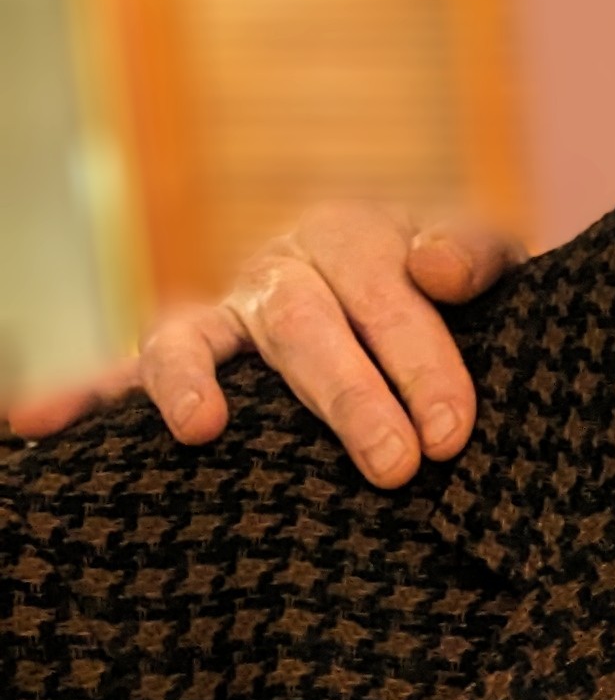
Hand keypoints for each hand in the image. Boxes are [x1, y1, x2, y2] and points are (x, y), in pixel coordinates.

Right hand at [91, 204, 508, 484]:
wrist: (421, 279)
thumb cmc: (457, 287)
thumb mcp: (484, 260)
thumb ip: (474, 256)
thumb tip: (434, 268)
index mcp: (354, 236)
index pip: (384, 294)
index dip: (419, 362)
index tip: (450, 432)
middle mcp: (281, 270)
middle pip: (300, 324)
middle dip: (347, 396)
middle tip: (395, 463)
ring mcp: (226, 314)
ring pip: (193, 337)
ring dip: (190, 381)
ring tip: (201, 428)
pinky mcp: (191, 357)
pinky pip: (127, 370)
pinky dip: (82, 391)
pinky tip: (36, 421)